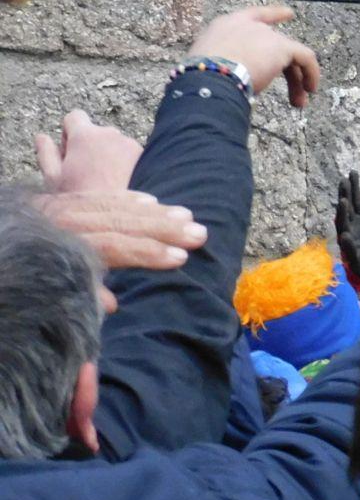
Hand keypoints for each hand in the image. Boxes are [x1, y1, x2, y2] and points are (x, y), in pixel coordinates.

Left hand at [34, 190, 206, 312]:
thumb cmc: (7, 282)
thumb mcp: (31, 296)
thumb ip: (73, 295)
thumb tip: (112, 304)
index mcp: (58, 245)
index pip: (113, 247)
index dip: (148, 253)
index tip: (180, 259)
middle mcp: (61, 221)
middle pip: (120, 221)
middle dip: (163, 228)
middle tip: (199, 233)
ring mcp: (56, 207)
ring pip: (112, 205)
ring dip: (154, 212)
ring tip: (187, 217)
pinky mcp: (51, 201)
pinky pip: (95, 195)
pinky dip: (125, 198)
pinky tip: (149, 202)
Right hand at [36, 111, 143, 194]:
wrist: (113, 213)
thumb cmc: (79, 197)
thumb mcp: (53, 178)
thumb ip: (46, 153)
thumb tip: (41, 136)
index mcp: (84, 135)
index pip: (74, 116)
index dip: (68, 132)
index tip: (69, 150)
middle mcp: (109, 132)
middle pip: (94, 131)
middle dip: (87, 145)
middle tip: (83, 171)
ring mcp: (128, 141)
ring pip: (111, 142)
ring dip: (105, 153)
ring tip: (101, 179)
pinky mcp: (141, 152)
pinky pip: (126, 150)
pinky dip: (121, 160)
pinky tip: (116, 180)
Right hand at [188, 5, 319, 104]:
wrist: (208, 77)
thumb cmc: (199, 79)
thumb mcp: (207, 66)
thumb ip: (225, 66)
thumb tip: (236, 83)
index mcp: (225, 26)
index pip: (254, 16)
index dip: (273, 15)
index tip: (289, 14)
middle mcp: (248, 26)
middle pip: (273, 43)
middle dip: (283, 68)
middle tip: (286, 92)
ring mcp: (266, 35)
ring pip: (289, 54)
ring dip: (296, 79)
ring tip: (299, 101)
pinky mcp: (281, 46)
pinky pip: (304, 57)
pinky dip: (311, 73)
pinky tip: (310, 89)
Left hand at [334, 171, 359, 284]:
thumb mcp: (355, 261)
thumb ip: (349, 249)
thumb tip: (343, 236)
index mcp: (344, 235)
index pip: (342, 221)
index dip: (342, 212)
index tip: (343, 202)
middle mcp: (349, 225)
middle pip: (346, 207)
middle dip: (344, 193)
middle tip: (343, 180)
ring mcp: (358, 220)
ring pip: (355, 201)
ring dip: (354, 187)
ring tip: (353, 172)